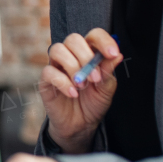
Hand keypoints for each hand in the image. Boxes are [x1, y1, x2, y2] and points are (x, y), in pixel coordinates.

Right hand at [39, 29, 121, 152]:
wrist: (80, 125)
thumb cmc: (93, 103)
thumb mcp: (106, 89)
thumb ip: (108, 72)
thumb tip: (117, 55)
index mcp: (88, 53)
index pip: (93, 36)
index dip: (103, 40)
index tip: (112, 53)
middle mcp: (71, 55)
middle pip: (73, 39)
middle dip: (85, 55)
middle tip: (95, 77)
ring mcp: (57, 66)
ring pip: (57, 50)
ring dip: (73, 67)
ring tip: (82, 85)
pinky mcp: (46, 80)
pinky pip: (49, 72)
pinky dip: (63, 82)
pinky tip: (73, 94)